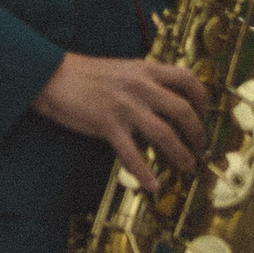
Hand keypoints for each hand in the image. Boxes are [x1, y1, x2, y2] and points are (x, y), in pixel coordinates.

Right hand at [31, 52, 209, 192]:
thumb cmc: (82, 73)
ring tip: (186, 164)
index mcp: (145, 69)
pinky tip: (151, 184)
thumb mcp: (121, 68)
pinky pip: (132, 153)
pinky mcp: (107, 125)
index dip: (202, 97)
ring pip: (165, 134)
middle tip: (200, 145)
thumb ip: (143, 79)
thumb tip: (163, 96)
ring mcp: (125, 107)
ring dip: (181, 153)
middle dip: (197, 132)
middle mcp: (140, 87)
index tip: (204, 111)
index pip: (188, 79)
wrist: (49, 75)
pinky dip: (144, 172)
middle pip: (183, 111)